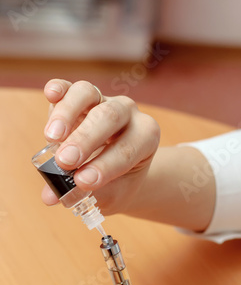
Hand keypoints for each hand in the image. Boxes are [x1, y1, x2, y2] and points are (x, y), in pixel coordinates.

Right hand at [42, 79, 159, 214]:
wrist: (119, 170)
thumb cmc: (117, 182)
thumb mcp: (111, 194)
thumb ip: (85, 194)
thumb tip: (50, 197)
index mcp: (146, 137)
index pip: (127, 149)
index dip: (105, 166)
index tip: (83, 182)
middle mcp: (128, 113)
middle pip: (109, 117)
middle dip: (85, 140)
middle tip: (64, 162)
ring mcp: (104, 99)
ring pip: (88, 94)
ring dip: (68, 115)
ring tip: (52, 138)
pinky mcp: (80, 96)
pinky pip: (69, 87)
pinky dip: (59, 89)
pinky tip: (51, 95)